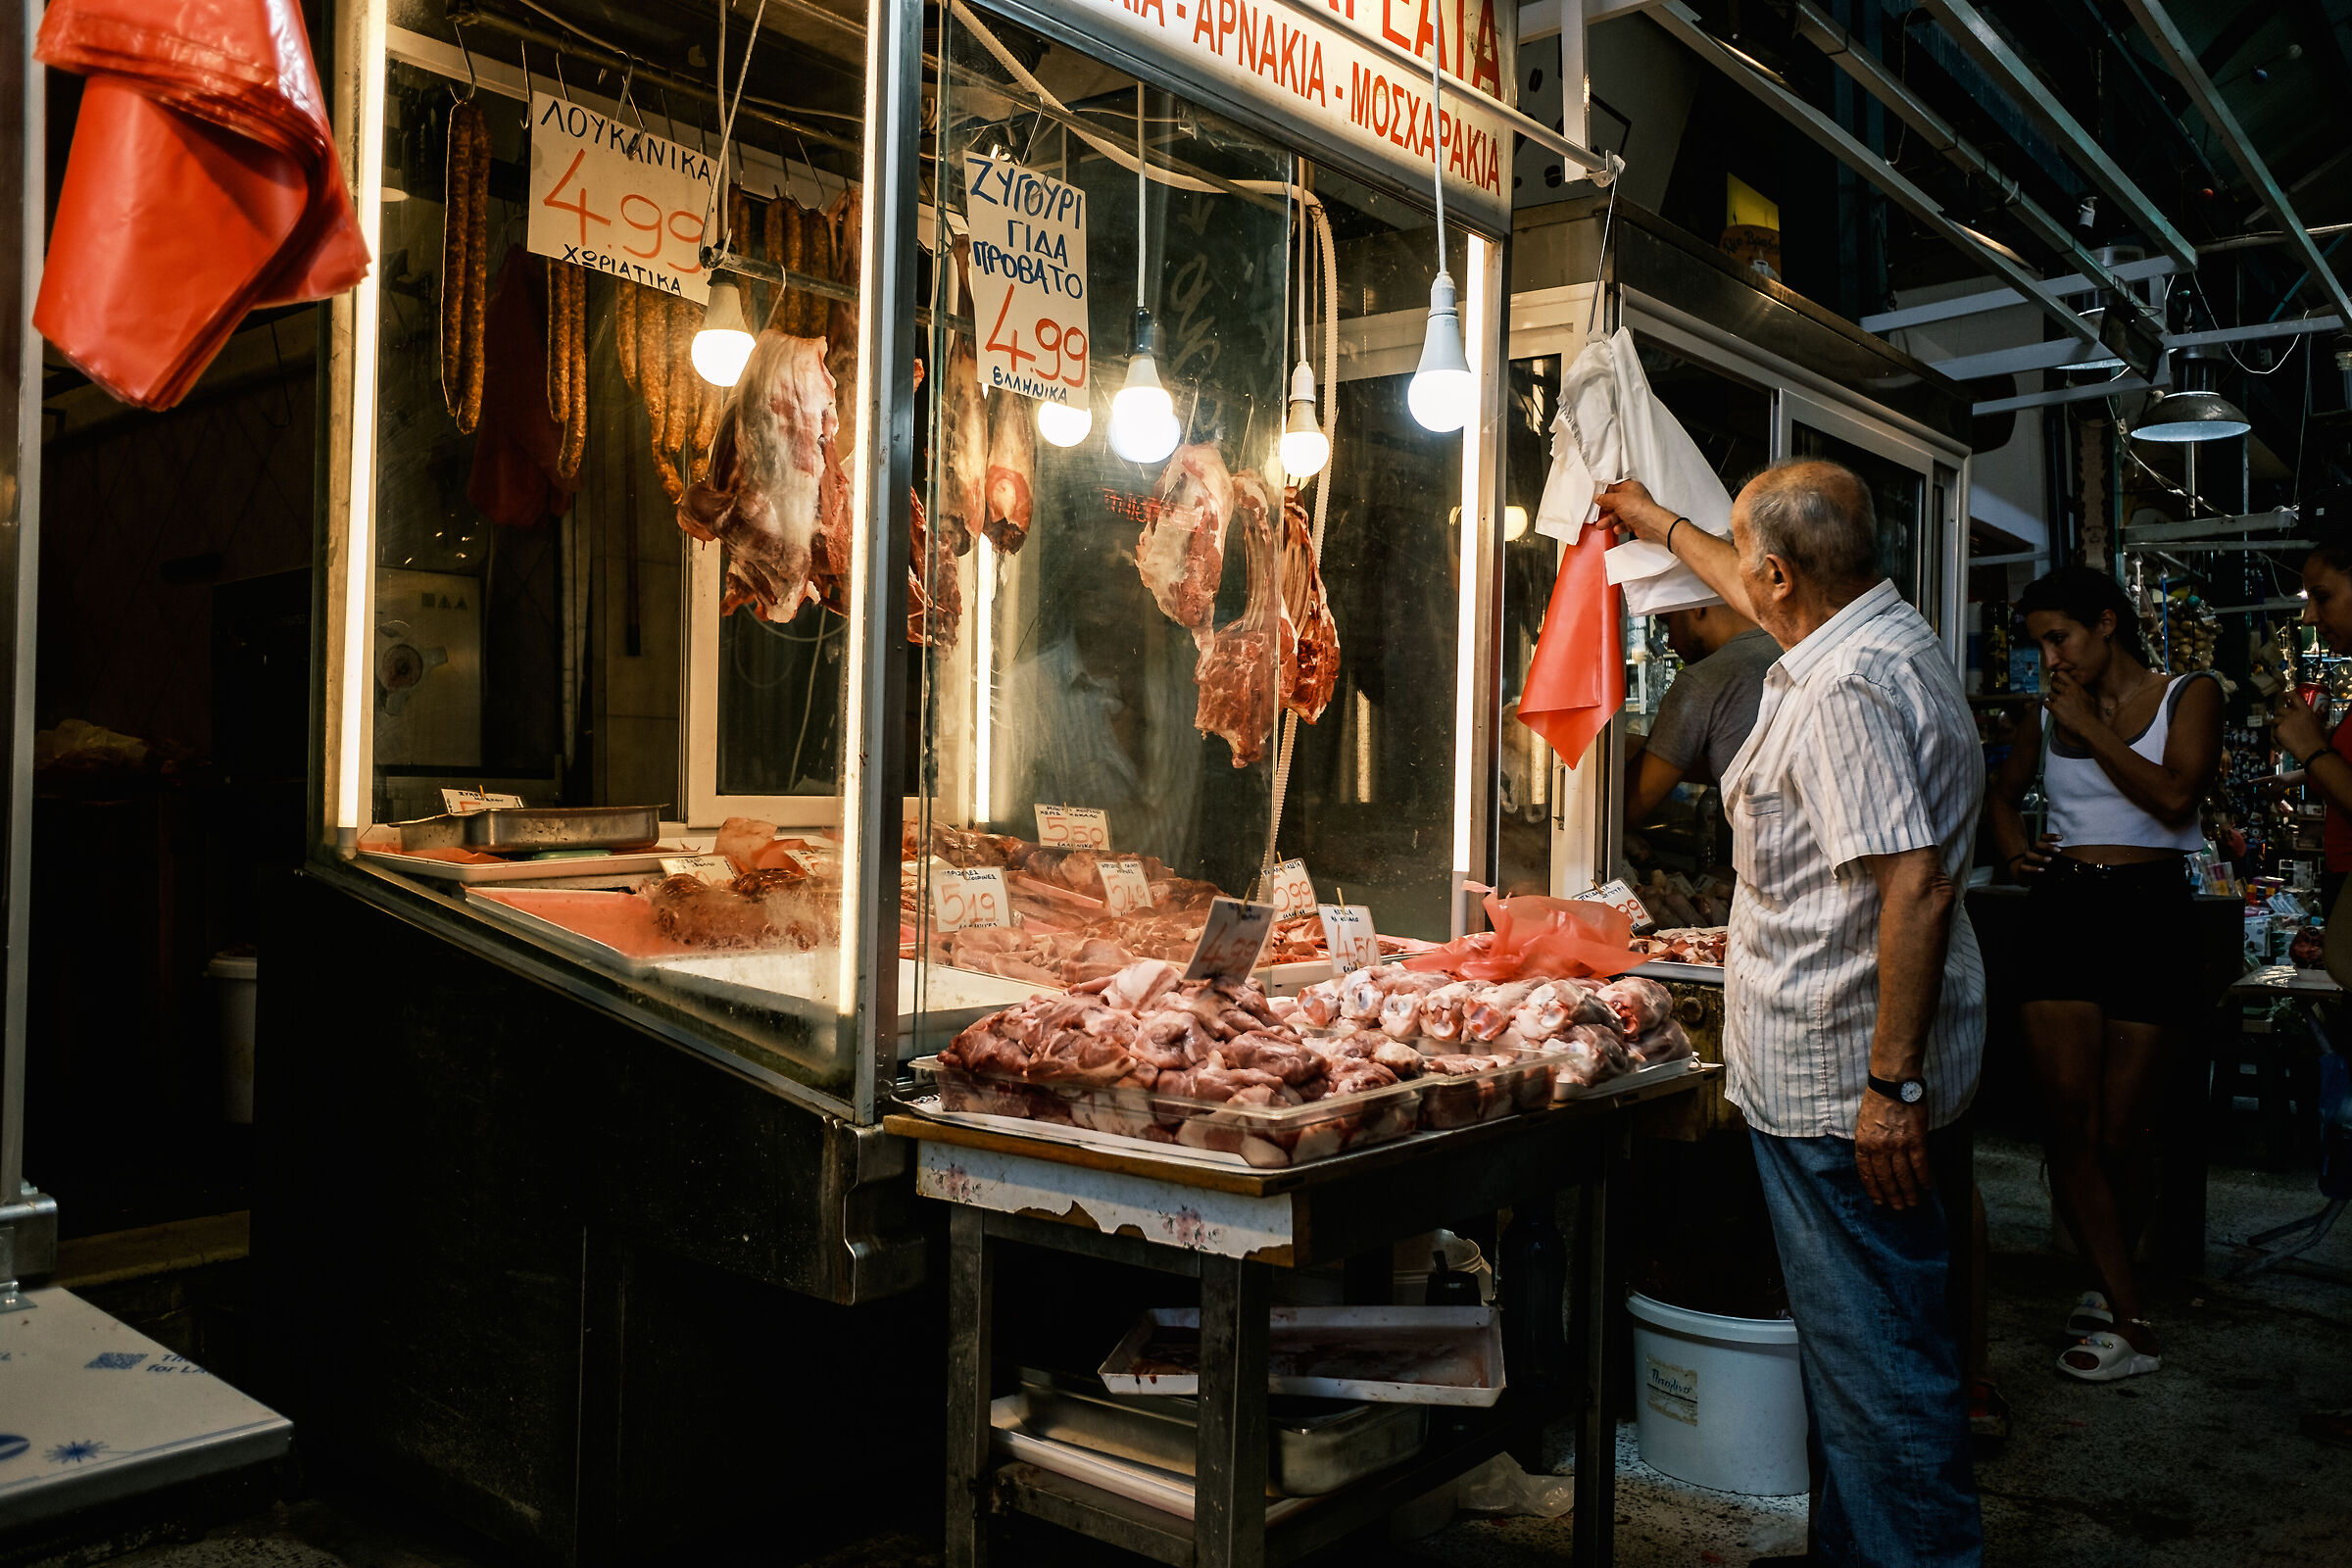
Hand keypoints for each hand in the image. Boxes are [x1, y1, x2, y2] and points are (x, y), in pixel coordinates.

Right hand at [1592, 480, 1676, 546]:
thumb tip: (1599, 498)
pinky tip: (1617, 528)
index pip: (1614, 488)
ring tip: (1602, 524)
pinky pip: (1624, 524)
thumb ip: (1605, 498)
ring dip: (1610, 520)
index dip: (1605, 493)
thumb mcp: (1617, 499)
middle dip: (1606, 509)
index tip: (1597, 498)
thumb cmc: (1640, 507)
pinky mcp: (1636, 522)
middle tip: (1599, 512)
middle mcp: (1633, 498)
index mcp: (1630, 487)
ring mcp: (1634, 510)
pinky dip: (1619, 527)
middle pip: (1615, 503)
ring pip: (1618, 515)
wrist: (1651, 524)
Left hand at [1854, 1090, 1931, 1209]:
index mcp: (1863, 1143)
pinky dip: (1923, 1178)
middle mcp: (1879, 1147)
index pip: (1866, 1174)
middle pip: (1886, 1178)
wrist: (1893, 1084)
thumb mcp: (1862, 1124)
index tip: (1879, 1201)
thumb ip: (1867, 1144)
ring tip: (1912, 1202)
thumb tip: (1873, 1164)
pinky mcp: (1915, 1140)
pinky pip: (1920, 1165)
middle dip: (1892, 1196)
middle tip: (1899, 1207)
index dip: (1873, 1190)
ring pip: (1903, 1176)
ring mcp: (1898, 1145)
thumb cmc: (1877, 1102)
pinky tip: (1926, 1186)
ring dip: (1909, 1192)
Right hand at [2008, 832, 2060, 879]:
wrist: (2022, 874)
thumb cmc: (2038, 865)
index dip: (2051, 836)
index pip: (2042, 838)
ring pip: (2029, 855)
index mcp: (2039, 848)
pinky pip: (2025, 867)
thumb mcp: (2048, 859)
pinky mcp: (2022, 869)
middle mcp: (2032, 851)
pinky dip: (2033, 869)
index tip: (2061, 838)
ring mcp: (2026, 860)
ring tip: (2049, 860)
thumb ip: (2058, 859)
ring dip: (2040, 857)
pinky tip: (2041, 870)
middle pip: (2037, 844)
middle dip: (2047, 846)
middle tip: (2058, 850)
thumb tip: (2075, 863)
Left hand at [2041, 669, 2101, 741]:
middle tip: (2056, 693)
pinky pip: (2046, 703)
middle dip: (2054, 688)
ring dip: (2052, 698)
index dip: (2057, 676)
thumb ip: (2081, 691)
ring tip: (2058, 704)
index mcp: (2076, 687)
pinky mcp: (2055, 708)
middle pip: (2053, 684)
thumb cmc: (2090, 713)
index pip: (2062, 674)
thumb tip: (2077, 688)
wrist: (2087, 724)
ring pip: (2049, 694)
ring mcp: (2060, 699)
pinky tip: (2053, 708)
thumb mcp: (2089, 697)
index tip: (2056, 679)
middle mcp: (2067, 691)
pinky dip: (2048, 705)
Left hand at [2277, 687, 2327, 761]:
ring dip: (2278, 724)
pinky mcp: (2279, 730)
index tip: (2284, 694)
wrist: (2313, 750)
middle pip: (2281, 710)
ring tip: (2284, 731)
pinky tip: (2284, 739)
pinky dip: (2277, 734)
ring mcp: (2285, 721)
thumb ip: (2313, 719)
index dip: (2288, 695)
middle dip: (2282, 715)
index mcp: (2305, 711)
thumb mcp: (2320, 724)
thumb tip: (2315, 720)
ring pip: (2275, 719)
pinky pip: (2274, 730)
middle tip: (2285, 721)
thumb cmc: (2319, 740)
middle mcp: (2294, 714)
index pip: (2295, 697)